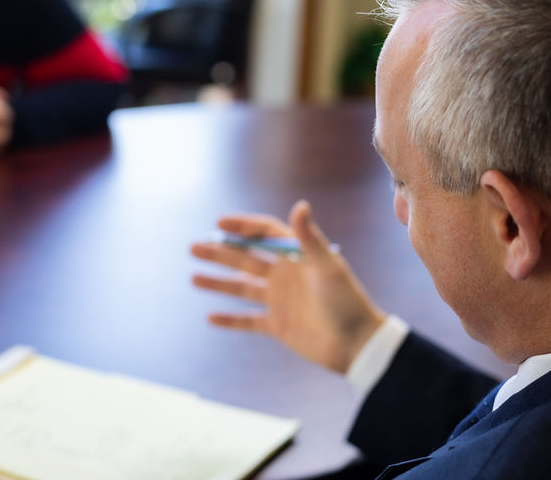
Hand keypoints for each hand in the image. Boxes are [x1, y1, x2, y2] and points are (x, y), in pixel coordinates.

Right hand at [191, 200, 385, 373]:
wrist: (358, 345)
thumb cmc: (347, 302)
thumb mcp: (328, 269)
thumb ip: (310, 239)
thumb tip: (300, 205)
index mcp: (297, 257)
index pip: (266, 234)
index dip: (243, 227)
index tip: (219, 224)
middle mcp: (286, 275)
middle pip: (246, 258)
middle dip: (220, 252)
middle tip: (194, 247)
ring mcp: (280, 301)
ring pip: (242, 287)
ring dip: (218, 282)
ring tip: (193, 276)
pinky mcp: (278, 326)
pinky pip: (248, 320)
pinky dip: (230, 319)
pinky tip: (209, 316)